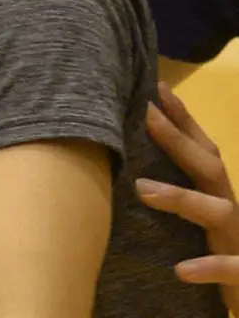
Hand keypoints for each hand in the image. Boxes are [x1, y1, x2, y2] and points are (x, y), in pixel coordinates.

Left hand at [136, 81, 238, 314]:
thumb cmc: (223, 265)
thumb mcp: (201, 229)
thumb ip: (179, 200)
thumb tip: (131, 170)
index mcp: (221, 199)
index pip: (205, 151)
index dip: (185, 120)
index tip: (159, 88)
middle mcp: (233, 214)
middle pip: (211, 169)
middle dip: (179, 140)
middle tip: (147, 114)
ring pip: (220, 212)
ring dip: (182, 199)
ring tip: (143, 189)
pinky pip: (233, 271)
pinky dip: (210, 267)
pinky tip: (181, 270)